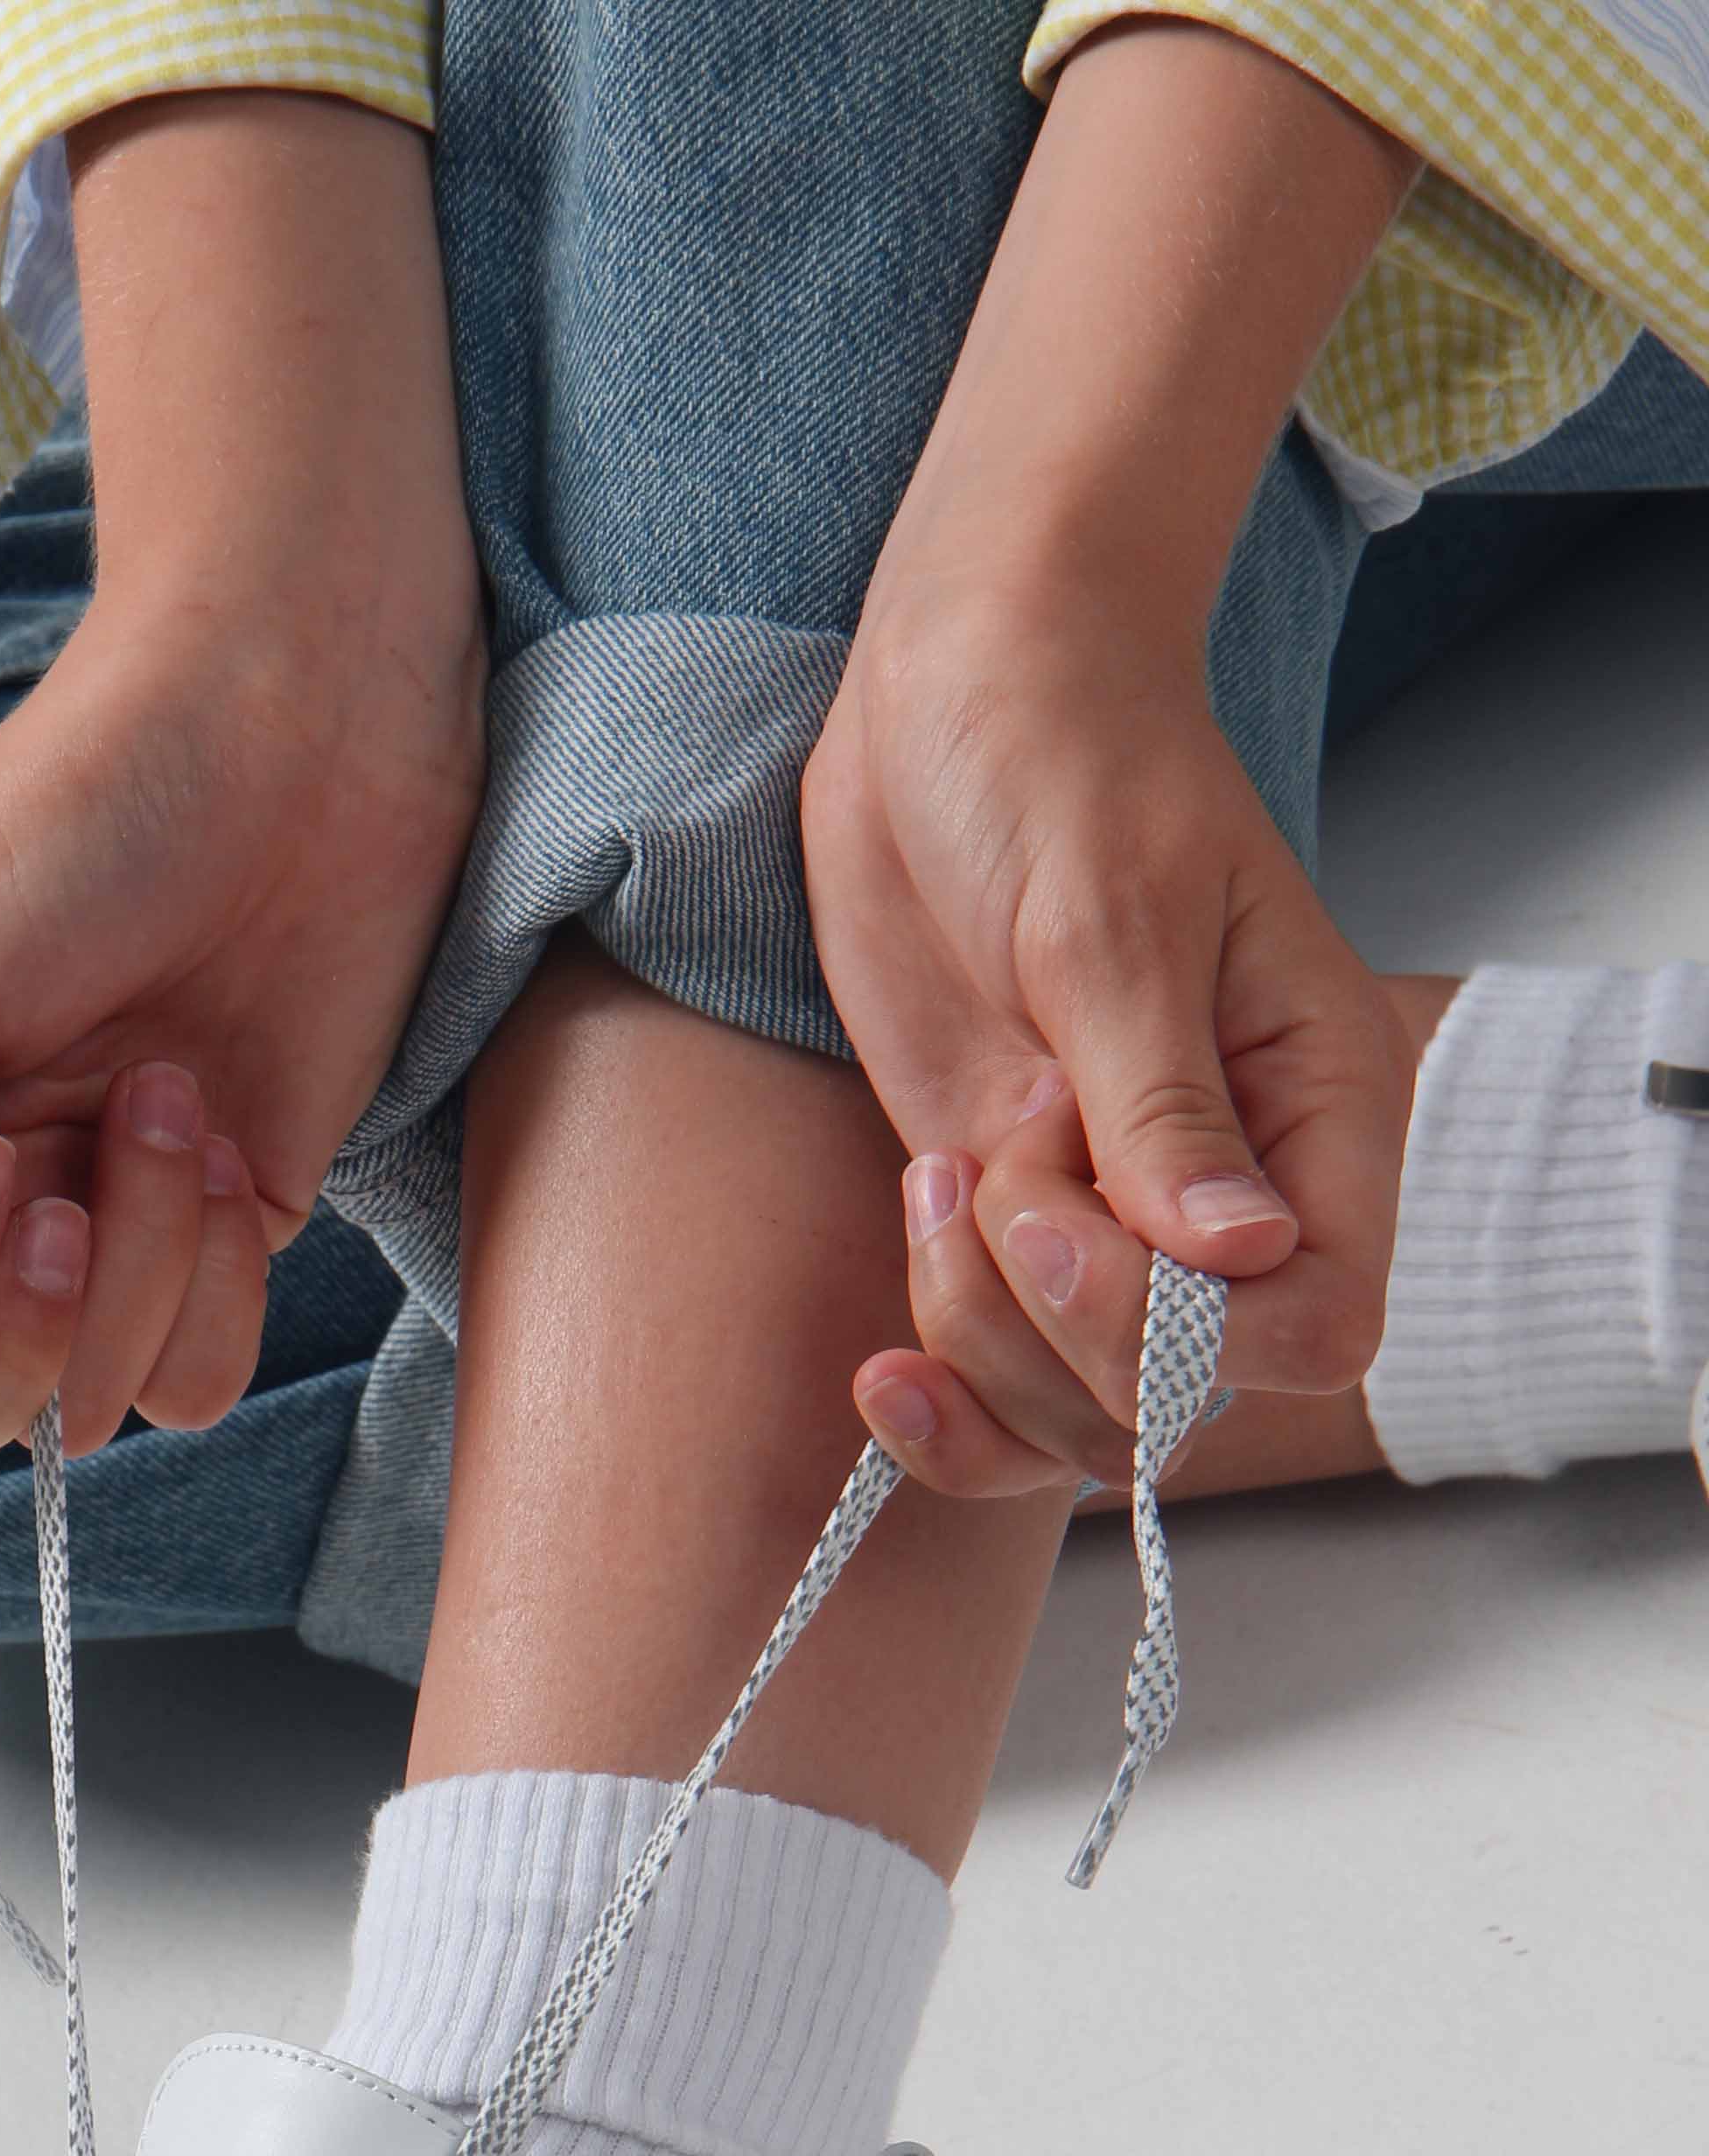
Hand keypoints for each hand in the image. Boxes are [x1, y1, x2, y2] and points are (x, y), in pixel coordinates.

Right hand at [0, 93, 481, 1489]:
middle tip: (57, 1198)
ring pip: (79, 1410)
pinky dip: (214, 1286)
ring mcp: (87, 1237)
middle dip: (2, 1342)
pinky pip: (195, 1381)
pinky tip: (222, 1145)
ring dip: (136, 1270)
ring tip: (165, 1097)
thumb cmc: (77, 813)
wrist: (292, 730)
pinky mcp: (213, 1243)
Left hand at [804, 579, 1413, 1496]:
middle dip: (1058, 1327)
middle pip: (1181, 1395)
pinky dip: (936, 1406)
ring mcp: (1108, 1224)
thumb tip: (1246, 1255)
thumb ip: (1165, 1108)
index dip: (1192, 1333)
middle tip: (988, 1162)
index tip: (1066, 1223)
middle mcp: (1227, 1193)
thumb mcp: (1114, 924)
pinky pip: (990, 1385)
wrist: (960, 695)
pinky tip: (879, 1374)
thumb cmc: (1068, 760)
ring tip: (938, 1181)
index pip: (1320, 1324)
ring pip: (1076, 1417)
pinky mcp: (1003, 1227)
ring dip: (980, 1346)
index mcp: (1317, 1111)